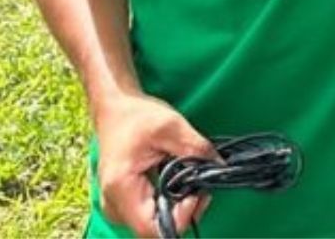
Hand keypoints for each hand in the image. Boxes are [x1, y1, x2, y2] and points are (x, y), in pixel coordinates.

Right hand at [94, 92, 217, 237]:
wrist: (114, 108)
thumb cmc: (135, 116)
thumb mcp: (170, 126)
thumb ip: (196, 149)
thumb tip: (219, 167)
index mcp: (121, 189)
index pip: (152, 229)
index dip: (181, 217)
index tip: (197, 191)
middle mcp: (115, 205)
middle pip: (155, 229)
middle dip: (185, 211)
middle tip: (201, 185)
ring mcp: (118, 206)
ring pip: (155, 224)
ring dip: (178, 208)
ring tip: (191, 181)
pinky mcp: (126, 202)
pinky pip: (151, 214)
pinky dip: (170, 203)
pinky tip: (178, 183)